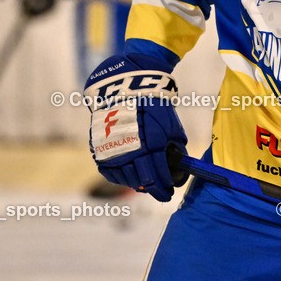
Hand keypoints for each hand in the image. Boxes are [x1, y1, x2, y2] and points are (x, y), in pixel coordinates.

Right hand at [83, 55, 187, 201]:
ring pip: (126, 179)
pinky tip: (128, 176)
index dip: (165, 188)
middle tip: (160, 191)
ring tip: (146, 184)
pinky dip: (120, 177)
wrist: (124, 89)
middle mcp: (131, 151)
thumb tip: (180, 165)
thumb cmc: (153, 106)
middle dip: (154, 190)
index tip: (170, 191)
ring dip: (138, 184)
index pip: (159, 177)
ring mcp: (114, 151)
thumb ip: (176, 147)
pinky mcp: (101, 149)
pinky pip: (110, 172)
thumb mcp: (171, 125)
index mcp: (152, 145)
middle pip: (143, 182)